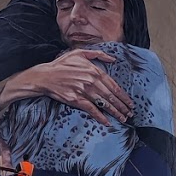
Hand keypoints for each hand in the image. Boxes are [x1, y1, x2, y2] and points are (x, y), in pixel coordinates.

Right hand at [0, 49, 133, 125]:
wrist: (45, 76)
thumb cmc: (62, 64)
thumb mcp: (79, 53)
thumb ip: (98, 54)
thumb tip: (113, 59)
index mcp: (94, 70)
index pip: (114, 85)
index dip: (123, 95)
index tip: (130, 102)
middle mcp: (91, 81)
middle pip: (111, 96)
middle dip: (122, 106)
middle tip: (130, 113)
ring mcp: (84, 91)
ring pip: (104, 103)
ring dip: (115, 112)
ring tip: (123, 118)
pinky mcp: (76, 100)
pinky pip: (92, 110)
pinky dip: (100, 117)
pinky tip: (107, 122)